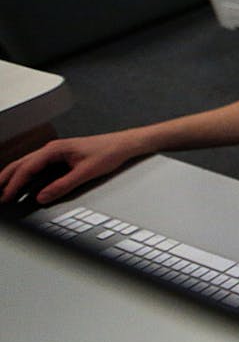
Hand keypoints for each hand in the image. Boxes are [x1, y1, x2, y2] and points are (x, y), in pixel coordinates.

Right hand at [0, 133, 142, 205]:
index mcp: (55, 149)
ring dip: (13, 177)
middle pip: (21, 164)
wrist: (124, 144)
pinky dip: (25, 175)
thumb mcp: (86, 172)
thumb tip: (43, 197)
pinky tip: (22, 184)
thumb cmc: (108, 152)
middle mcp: (52, 149)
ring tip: (2, 190)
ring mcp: (55, 152)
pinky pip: (36, 166)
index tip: (5, 197)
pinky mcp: (60, 157)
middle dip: (6, 179)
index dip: (14, 184)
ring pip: (26, 164)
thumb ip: (63, 185)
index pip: (27, 168)